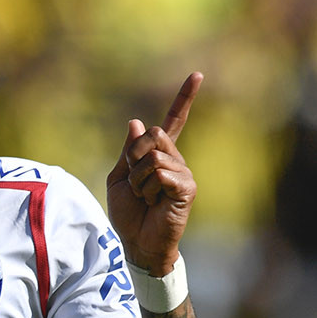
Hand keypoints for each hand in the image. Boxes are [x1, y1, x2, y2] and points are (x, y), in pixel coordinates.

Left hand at [106, 72, 201, 273]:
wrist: (136, 243)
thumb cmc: (128, 214)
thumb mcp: (119, 178)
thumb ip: (127, 152)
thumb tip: (135, 122)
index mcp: (159, 155)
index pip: (173, 121)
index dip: (184, 98)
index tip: (197, 74)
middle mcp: (175, 160)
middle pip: (153, 134)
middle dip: (133, 158)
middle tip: (135, 183)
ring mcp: (183, 173)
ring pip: (153, 156)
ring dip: (138, 179)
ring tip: (144, 197)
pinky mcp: (187, 188)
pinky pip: (161, 173)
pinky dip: (148, 189)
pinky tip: (154, 203)